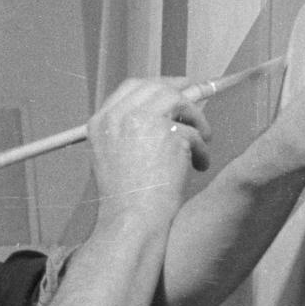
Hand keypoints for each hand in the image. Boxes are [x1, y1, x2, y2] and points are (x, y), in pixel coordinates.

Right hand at [88, 77, 212, 219]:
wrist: (133, 219)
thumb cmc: (126, 198)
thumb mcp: (112, 157)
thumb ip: (129, 131)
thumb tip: (164, 113)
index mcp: (102, 122)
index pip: (131, 87)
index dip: (156, 86)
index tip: (174, 90)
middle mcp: (120, 115)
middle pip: (157, 87)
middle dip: (181, 94)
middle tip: (196, 107)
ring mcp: (144, 121)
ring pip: (181, 102)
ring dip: (196, 121)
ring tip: (202, 143)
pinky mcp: (170, 133)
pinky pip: (195, 132)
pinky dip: (201, 149)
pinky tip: (198, 165)